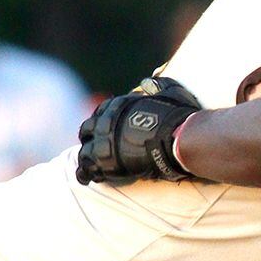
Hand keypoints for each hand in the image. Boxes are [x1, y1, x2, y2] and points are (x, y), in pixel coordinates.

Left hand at [75, 76, 200, 184]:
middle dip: (90, 138)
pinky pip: (88, 169)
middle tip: (96, 147)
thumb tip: (149, 82)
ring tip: (90, 167)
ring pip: (84, 151)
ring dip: (87, 158)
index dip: (102, 122)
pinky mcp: (106, 162)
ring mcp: (103, 142)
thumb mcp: (169, 92)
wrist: (176, 139)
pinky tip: (88, 179)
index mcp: (117, 105)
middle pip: (87, 129)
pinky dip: (87, 174)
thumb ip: (158, 86)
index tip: (104, 129)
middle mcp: (105, 122)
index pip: (101, 112)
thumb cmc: (176, 117)